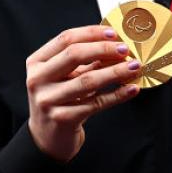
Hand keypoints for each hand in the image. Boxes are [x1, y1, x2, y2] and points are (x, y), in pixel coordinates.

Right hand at [25, 25, 142, 161]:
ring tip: (134, 67)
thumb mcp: (66, 77)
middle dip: (104, 49)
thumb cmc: (60, 100)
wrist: (47, 138)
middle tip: (125, 50)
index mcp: (37, 62)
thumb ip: (85, 61)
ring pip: (87, 81)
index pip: (66, 39)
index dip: (92, 33)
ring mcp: (47, 100)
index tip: (114, 34)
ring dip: (115, 72)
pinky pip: (95, 104)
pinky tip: (131, 89)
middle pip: (74, 55)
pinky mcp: (61, 119)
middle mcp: (37, 79)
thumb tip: (116, 44)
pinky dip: (117, 95)